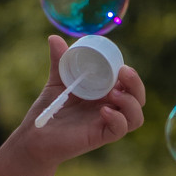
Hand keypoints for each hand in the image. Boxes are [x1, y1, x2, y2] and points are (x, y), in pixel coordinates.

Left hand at [23, 35, 147, 156]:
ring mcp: (107, 123)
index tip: (120, 65)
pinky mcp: (100, 137)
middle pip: (138, 99)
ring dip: (131, 103)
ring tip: (114, 94)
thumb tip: (54, 38)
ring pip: (136, 117)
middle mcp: (111, 108)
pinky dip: (118, 119)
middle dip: (136, 85)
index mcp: (106, 94)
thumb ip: (59, 61)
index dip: (131, 76)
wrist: (36, 134)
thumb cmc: (51, 109)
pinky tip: (104, 111)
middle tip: (123, 73)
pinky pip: (120, 130)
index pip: (129, 85)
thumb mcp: (57, 80)